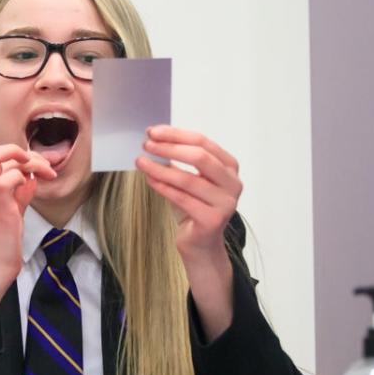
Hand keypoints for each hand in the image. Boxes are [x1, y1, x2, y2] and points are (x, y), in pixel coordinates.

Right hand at [0, 144, 54, 316]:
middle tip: (45, 167)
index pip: (2, 160)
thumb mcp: (13, 210)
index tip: (42, 168)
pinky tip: (33, 188)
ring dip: (29, 162)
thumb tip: (33, 178)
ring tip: (46, 175)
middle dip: (25, 153)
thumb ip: (21, 192)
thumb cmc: (2, 241)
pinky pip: (10, 178)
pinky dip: (25, 177)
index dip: (25, 158)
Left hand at [135, 126, 241, 263]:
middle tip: (147, 144)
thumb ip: (178, 158)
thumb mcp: (188, 177)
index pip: (203, 142)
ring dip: (160, 168)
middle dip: (169, 148)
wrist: (200, 243)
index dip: (176, 134)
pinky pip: (182, 199)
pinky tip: (149, 179)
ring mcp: (225, 203)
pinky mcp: (212, 220)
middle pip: (200, 157)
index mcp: (229, 166)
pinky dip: (163, 187)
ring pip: (188, 179)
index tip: (153, 131)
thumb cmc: (193, 206)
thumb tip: (155, 138)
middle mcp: (232, 183)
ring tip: (141, 162)